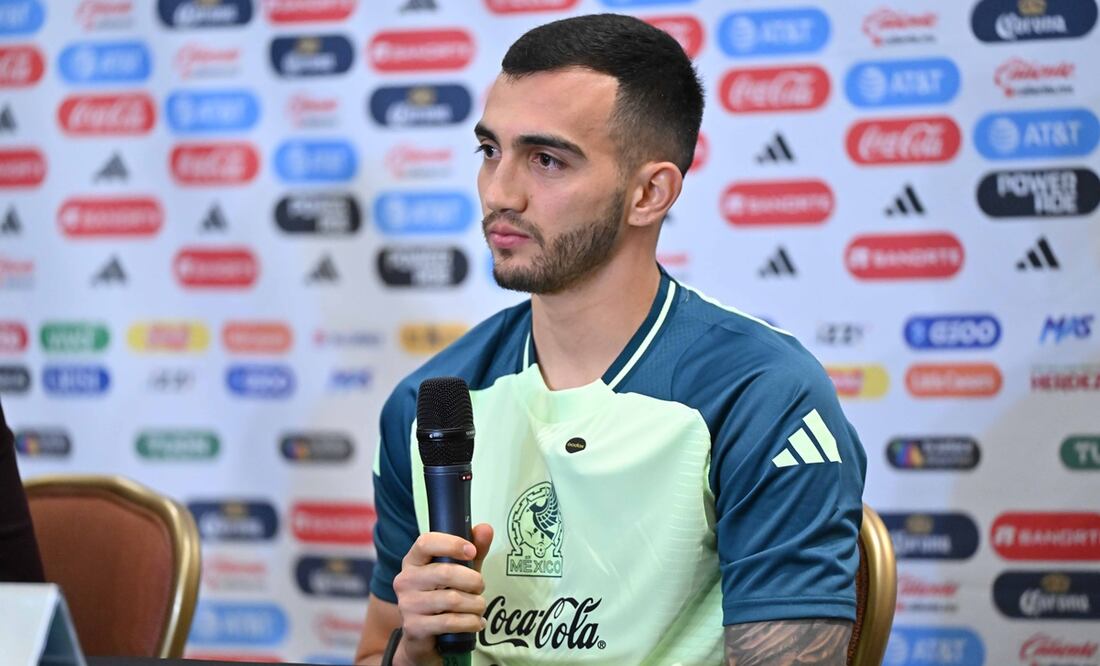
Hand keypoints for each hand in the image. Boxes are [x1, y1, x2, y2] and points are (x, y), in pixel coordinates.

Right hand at [392, 523, 493, 665]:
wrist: (423, 637)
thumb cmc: (442, 597)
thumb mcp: (460, 571)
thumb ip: (474, 551)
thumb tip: (485, 529)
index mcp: (413, 561)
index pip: (426, 542)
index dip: (451, 544)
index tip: (472, 551)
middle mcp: (405, 580)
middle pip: (445, 572)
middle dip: (473, 580)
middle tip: (481, 587)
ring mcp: (407, 605)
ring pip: (451, 599)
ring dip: (475, 604)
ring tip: (480, 607)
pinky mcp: (414, 628)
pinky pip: (449, 622)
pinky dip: (470, 622)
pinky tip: (476, 623)